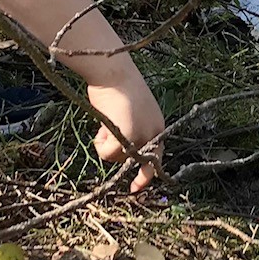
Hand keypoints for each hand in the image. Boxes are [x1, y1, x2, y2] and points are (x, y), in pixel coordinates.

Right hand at [88, 77, 165, 191]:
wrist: (114, 72)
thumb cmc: (118, 87)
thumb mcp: (132, 112)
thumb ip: (131, 130)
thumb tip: (119, 152)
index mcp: (158, 125)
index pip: (156, 156)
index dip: (146, 173)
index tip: (136, 187)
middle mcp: (154, 132)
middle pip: (137, 161)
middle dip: (127, 164)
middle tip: (124, 172)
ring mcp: (142, 135)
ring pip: (117, 157)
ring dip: (107, 144)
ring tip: (106, 123)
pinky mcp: (128, 136)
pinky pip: (108, 153)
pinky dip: (100, 144)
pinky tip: (101, 128)